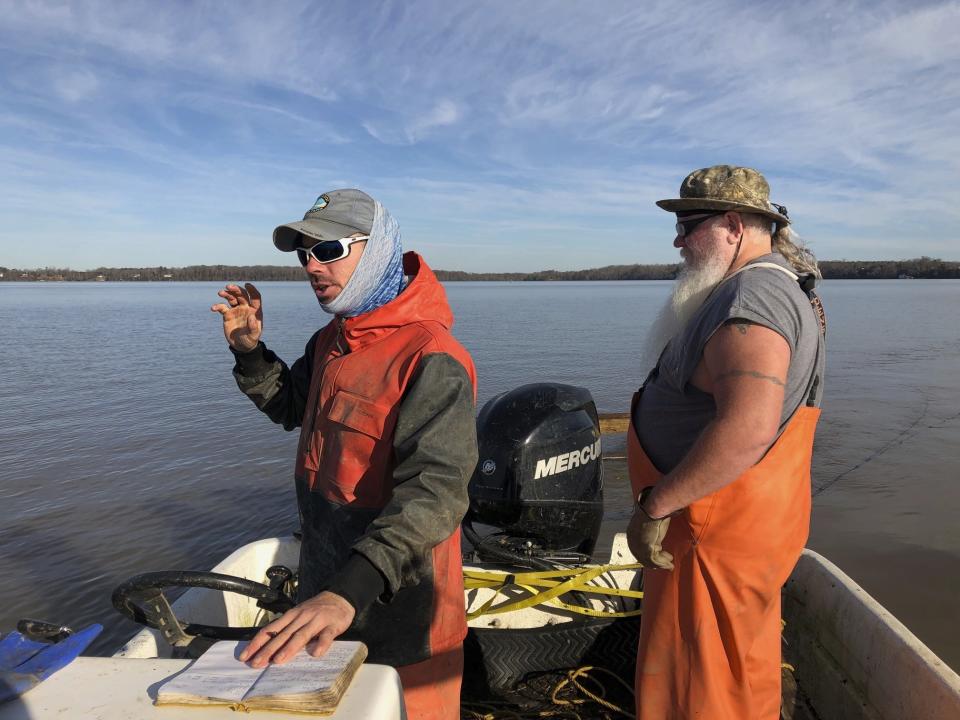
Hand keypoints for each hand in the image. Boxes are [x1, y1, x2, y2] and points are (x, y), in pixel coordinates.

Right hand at [211, 283, 262, 351]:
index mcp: (255, 311)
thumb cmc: (250, 340)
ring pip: (232, 298)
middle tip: (228, 287)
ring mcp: (236, 310)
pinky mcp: (228, 315)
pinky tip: (213, 308)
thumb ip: (254, 327)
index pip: (255, 297)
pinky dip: (218, 306)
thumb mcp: (254, 335)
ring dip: (227, 294)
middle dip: (236, 290)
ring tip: (220, 293)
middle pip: (242, 295)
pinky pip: (222, 308)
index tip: (247, 285)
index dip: (252, 290)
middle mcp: (246, 308)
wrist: (241, 346)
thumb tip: (251, 316)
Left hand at [238, 591, 355, 668]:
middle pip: (283, 635)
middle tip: (256, 663)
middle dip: (268, 650)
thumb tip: (269, 649)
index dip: (257, 643)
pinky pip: (326, 636)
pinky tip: (316, 654)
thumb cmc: (316, 610)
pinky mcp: (332, 625)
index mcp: (291, 616)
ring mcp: (317, 621)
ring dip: (289, 648)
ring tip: (278, 660)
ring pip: (301, 635)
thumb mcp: (298, 615)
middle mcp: (301, 617)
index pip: (270, 630)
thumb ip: (287, 629)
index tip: (245, 656)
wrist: (340, 597)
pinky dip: (321, 644)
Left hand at [626, 494, 674, 569]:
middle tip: (666, 560)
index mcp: (631, 534)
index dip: (649, 553)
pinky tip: (670, 564)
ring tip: (670, 564)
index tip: (660, 552)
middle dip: (655, 560)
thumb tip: (657, 533)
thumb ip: (651, 531)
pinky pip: (655, 561)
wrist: (653, 510)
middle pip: (643, 557)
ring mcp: (638, 547)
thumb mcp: (650, 524)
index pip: (638, 548)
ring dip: (661, 563)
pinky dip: (663, 564)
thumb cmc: (654, 513)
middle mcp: (632, 542)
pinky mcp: (646, 549)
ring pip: (650, 560)